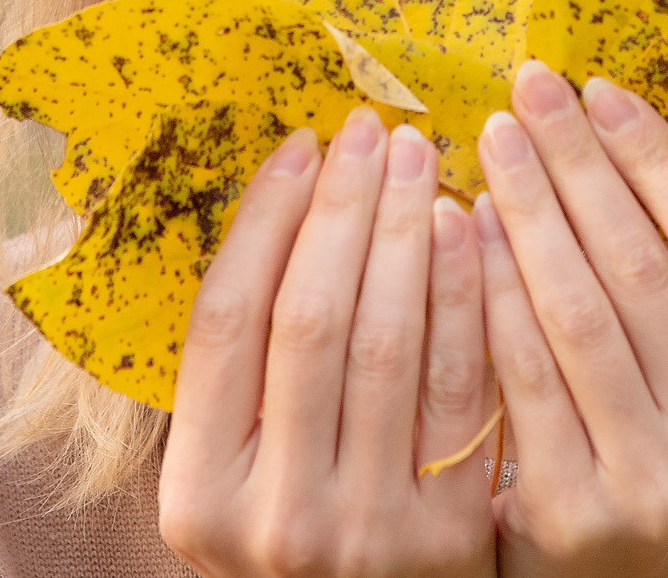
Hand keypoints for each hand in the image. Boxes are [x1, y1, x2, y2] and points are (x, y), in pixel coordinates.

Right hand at [160, 107, 497, 577]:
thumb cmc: (301, 536)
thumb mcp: (237, 480)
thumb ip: (243, 379)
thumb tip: (281, 202)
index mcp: (198, 498)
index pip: (224, 321)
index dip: (264, 220)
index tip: (302, 144)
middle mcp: (274, 518)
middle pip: (308, 318)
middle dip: (343, 207)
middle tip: (372, 129)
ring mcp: (367, 531)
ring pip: (388, 342)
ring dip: (406, 232)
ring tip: (420, 158)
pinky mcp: (452, 536)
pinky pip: (462, 388)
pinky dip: (465, 297)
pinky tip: (469, 229)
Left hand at [472, 63, 667, 577]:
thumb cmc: (647, 440)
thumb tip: (609, 123)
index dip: (659, 158)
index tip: (601, 88)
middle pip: (643, 269)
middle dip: (579, 164)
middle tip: (530, 87)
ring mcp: (659, 485)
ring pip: (576, 313)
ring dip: (527, 211)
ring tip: (493, 140)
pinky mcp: (575, 512)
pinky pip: (518, 371)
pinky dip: (484, 288)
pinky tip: (458, 226)